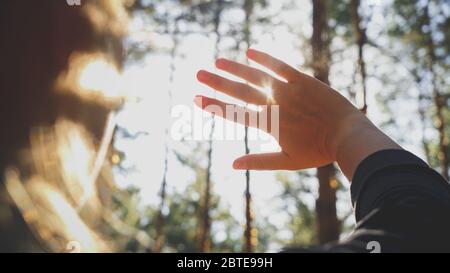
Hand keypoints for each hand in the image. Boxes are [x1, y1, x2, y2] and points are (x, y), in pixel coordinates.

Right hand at [195, 49, 400, 179]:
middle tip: (198, 74)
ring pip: (255, 75)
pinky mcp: (301, 79)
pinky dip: (264, 58)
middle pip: (239, 91)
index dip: (214, 105)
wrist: (346, 135)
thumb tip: (232, 165)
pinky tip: (250, 51)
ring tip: (218, 61)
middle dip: (216, 83)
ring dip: (235, 68)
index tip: (196, 98)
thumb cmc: (317, 152)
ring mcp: (286, 90)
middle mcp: (273, 103)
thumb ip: (257, 161)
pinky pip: (279, 66)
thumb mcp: (286, 162)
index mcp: (267, 123)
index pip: (234, 113)